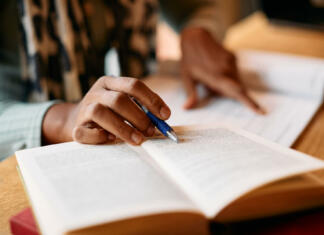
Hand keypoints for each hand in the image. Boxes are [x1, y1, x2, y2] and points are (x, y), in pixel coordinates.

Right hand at [42, 76, 170, 144]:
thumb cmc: (110, 113)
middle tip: (151, 131)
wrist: (78, 120)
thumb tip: (163, 120)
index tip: (165, 115)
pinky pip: (84, 132)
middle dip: (138, 117)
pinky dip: (99, 137)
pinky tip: (111, 140)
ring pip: (100, 112)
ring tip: (137, 139)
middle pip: (118, 100)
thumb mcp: (125, 104)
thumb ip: (143, 109)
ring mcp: (84, 108)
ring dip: (123, 128)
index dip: (152, 100)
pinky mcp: (75, 127)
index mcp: (110, 83)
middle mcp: (96, 92)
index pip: (133, 85)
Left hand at [180, 27, 263, 113]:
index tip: (261, 111)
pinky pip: (234, 73)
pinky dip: (227, 77)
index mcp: (216, 76)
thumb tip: (187, 108)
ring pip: (235, 81)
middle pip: (236, 89)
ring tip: (209, 75)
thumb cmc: (189, 59)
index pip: (237, 91)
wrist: (195, 37)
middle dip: (227, 93)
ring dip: (226, 84)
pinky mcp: (233, 57)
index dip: (249, 102)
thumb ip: (191, 94)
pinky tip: (214, 70)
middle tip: (209, 84)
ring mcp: (231, 62)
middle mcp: (227, 69)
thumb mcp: (186, 78)